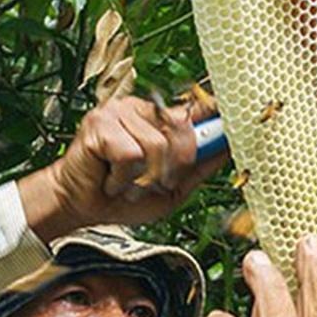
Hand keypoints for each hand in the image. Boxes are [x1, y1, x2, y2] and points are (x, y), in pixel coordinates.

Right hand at [17, 96, 227, 240]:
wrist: (82, 207)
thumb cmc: (125, 197)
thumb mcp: (174, 188)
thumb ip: (199, 167)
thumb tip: (228, 148)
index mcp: (160, 121)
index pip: (196, 109)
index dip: (216, 111)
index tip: (234, 110)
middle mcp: (142, 109)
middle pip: (184, 136)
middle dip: (173, 170)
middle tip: (149, 183)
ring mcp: (119, 112)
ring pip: (158, 147)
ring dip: (144, 178)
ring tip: (127, 183)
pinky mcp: (100, 124)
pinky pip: (131, 155)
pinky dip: (124, 178)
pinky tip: (111, 179)